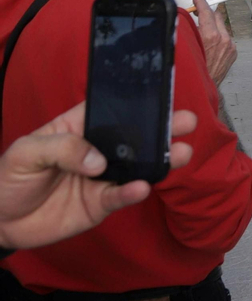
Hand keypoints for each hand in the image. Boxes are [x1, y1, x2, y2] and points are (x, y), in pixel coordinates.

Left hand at [0, 103, 196, 250]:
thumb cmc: (8, 178)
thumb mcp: (25, 153)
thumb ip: (61, 149)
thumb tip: (98, 161)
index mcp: (78, 127)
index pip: (110, 110)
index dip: (134, 102)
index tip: (160, 96)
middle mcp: (97, 150)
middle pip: (134, 136)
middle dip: (161, 127)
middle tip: (185, 121)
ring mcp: (102, 177)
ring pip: (137, 166)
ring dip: (161, 159)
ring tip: (182, 153)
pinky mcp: (100, 204)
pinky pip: (121, 196)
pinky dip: (133, 192)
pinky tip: (143, 187)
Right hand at [191, 0, 236, 84]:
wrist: (203, 85)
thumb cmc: (192, 68)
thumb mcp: (186, 45)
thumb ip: (188, 29)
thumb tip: (186, 17)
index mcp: (210, 36)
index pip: (206, 12)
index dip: (201, 3)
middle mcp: (223, 39)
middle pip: (217, 16)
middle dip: (207, 14)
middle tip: (198, 14)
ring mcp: (230, 45)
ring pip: (222, 27)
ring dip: (213, 27)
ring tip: (204, 33)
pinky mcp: (233, 51)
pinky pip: (226, 38)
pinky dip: (219, 37)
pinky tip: (211, 45)